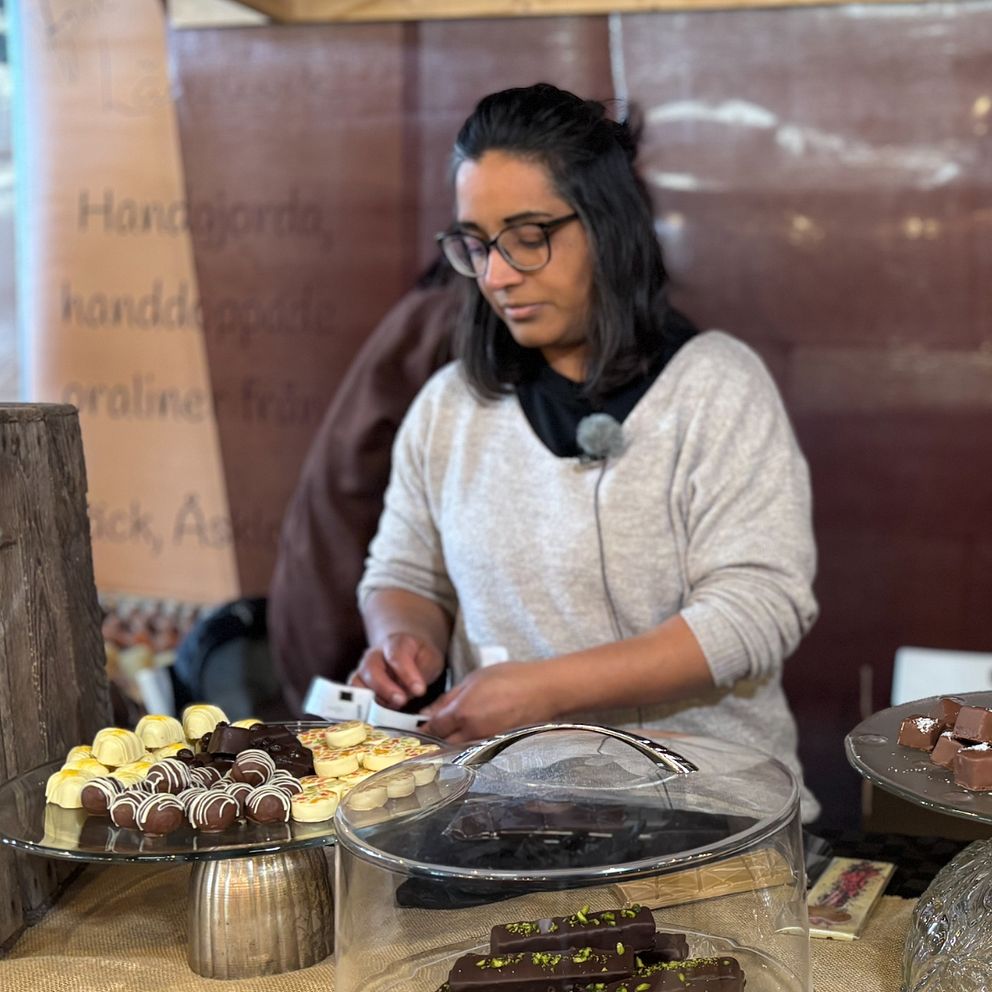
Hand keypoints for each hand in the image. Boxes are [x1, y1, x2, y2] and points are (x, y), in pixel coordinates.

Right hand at [351, 633, 444, 709]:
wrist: (407, 654)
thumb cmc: (419, 658)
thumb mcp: (429, 659)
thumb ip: (423, 671)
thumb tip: (414, 690)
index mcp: (395, 643)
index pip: (396, 655)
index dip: (407, 673)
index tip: (420, 690)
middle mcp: (374, 655)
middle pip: (371, 668)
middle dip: (386, 688)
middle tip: (402, 701)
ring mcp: (363, 669)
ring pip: (357, 683)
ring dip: (373, 699)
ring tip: (392, 708)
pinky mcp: (358, 684)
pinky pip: (354, 696)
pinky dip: (365, 707)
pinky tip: (380, 715)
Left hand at [420, 662, 555, 742]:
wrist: (544, 691)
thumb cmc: (510, 678)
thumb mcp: (474, 679)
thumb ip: (449, 698)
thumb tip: (429, 712)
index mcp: (462, 713)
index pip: (433, 728)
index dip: (424, 726)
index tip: (421, 724)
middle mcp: (471, 733)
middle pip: (443, 743)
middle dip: (436, 737)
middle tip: (435, 728)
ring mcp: (485, 742)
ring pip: (458, 749)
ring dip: (451, 742)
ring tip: (453, 730)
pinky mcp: (496, 746)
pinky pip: (474, 748)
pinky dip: (467, 743)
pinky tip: (471, 732)